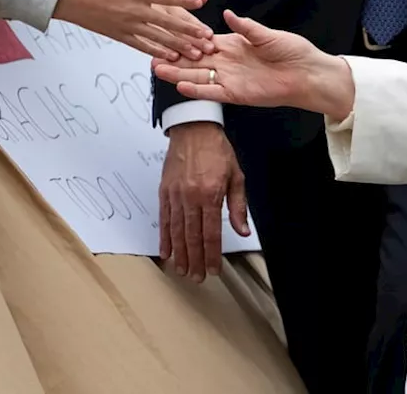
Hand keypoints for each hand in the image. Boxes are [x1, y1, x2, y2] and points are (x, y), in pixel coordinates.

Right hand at [53, 0, 216, 58]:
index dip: (187, 0)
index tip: (203, 1)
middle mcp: (136, 11)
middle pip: (168, 22)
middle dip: (189, 30)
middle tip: (207, 38)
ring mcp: (128, 25)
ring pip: (158, 38)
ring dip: (178, 45)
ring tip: (195, 52)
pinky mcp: (120, 35)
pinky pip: (142, 46)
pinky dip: (157, 52)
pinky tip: (170, 57)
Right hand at [153, 10, 354, 118]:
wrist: (306, 74)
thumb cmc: (292, 52)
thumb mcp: (267, 35)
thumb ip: (245, 27)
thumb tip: (226, 14)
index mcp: (233, 44)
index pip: (203, 41)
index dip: (186, 39)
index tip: (167, 34)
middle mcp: (227, 62)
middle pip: (195, 60)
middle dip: (174, 57)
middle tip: (151, 54)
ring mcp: (230, 79)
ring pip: (198, 76)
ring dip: (178, 74)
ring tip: (157, 69)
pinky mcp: (236, 94)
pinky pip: (212, 92)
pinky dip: (197, 90)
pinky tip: (180, 86)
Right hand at [159, 121, 249, 280]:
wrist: (193, 128)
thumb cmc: (218, 151)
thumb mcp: (236, 175)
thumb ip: (238, 206)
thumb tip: (242, 231)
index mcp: (211, 194)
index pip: (211, 233)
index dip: (212, 254)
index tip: (213, 270)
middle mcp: (191, 198)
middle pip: (192, 237)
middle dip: (194, 260)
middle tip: (196, 278)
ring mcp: (175, 196)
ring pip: (176, 231)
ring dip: (179, 254)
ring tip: (181, 271)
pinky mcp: (164, 192)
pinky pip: (164, 220)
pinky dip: (165, 238)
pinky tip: (166, 252)